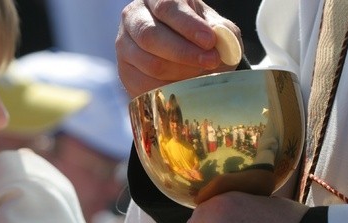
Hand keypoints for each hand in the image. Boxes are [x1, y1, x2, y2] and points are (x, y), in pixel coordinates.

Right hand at [116, 0, 241, 96]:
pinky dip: (168, 89)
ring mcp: (125, 43)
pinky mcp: (125, 69)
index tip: (210, 41)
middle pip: (151, 36)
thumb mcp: (218, 30)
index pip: (167, 7)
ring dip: (179, 73)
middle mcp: (134, 15)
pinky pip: (144, 84)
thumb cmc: (203, 38)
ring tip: (201, 75)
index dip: (188, 25)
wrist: (187, 58)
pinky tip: (185, 88)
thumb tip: (219, 42)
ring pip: (149, 62)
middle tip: (210, 62)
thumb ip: (223, 33)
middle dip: (184, 53)